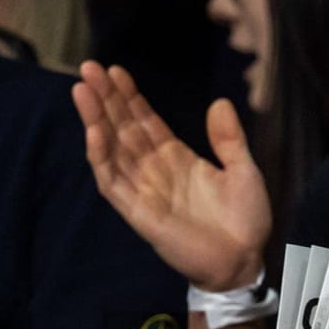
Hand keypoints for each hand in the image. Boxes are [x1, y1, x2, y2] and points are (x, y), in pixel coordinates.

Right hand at [72, 62, 271, 292]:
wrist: (244, 261)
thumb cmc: (245, 220)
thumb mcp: (243, 170)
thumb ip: (229, 139)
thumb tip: (219, 103)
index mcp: (176, 158)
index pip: (145, 121)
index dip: (129, 97)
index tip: (115, 71)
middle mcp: (154, 170)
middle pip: (122, 128)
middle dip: (105, 99)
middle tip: (88, 68)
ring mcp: (144, 190)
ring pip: (111, 150)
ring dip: (96, 120)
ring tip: (83, 90)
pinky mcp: (138, 212)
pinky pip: (113, 182)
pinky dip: (101, 158)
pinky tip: (94, 132)